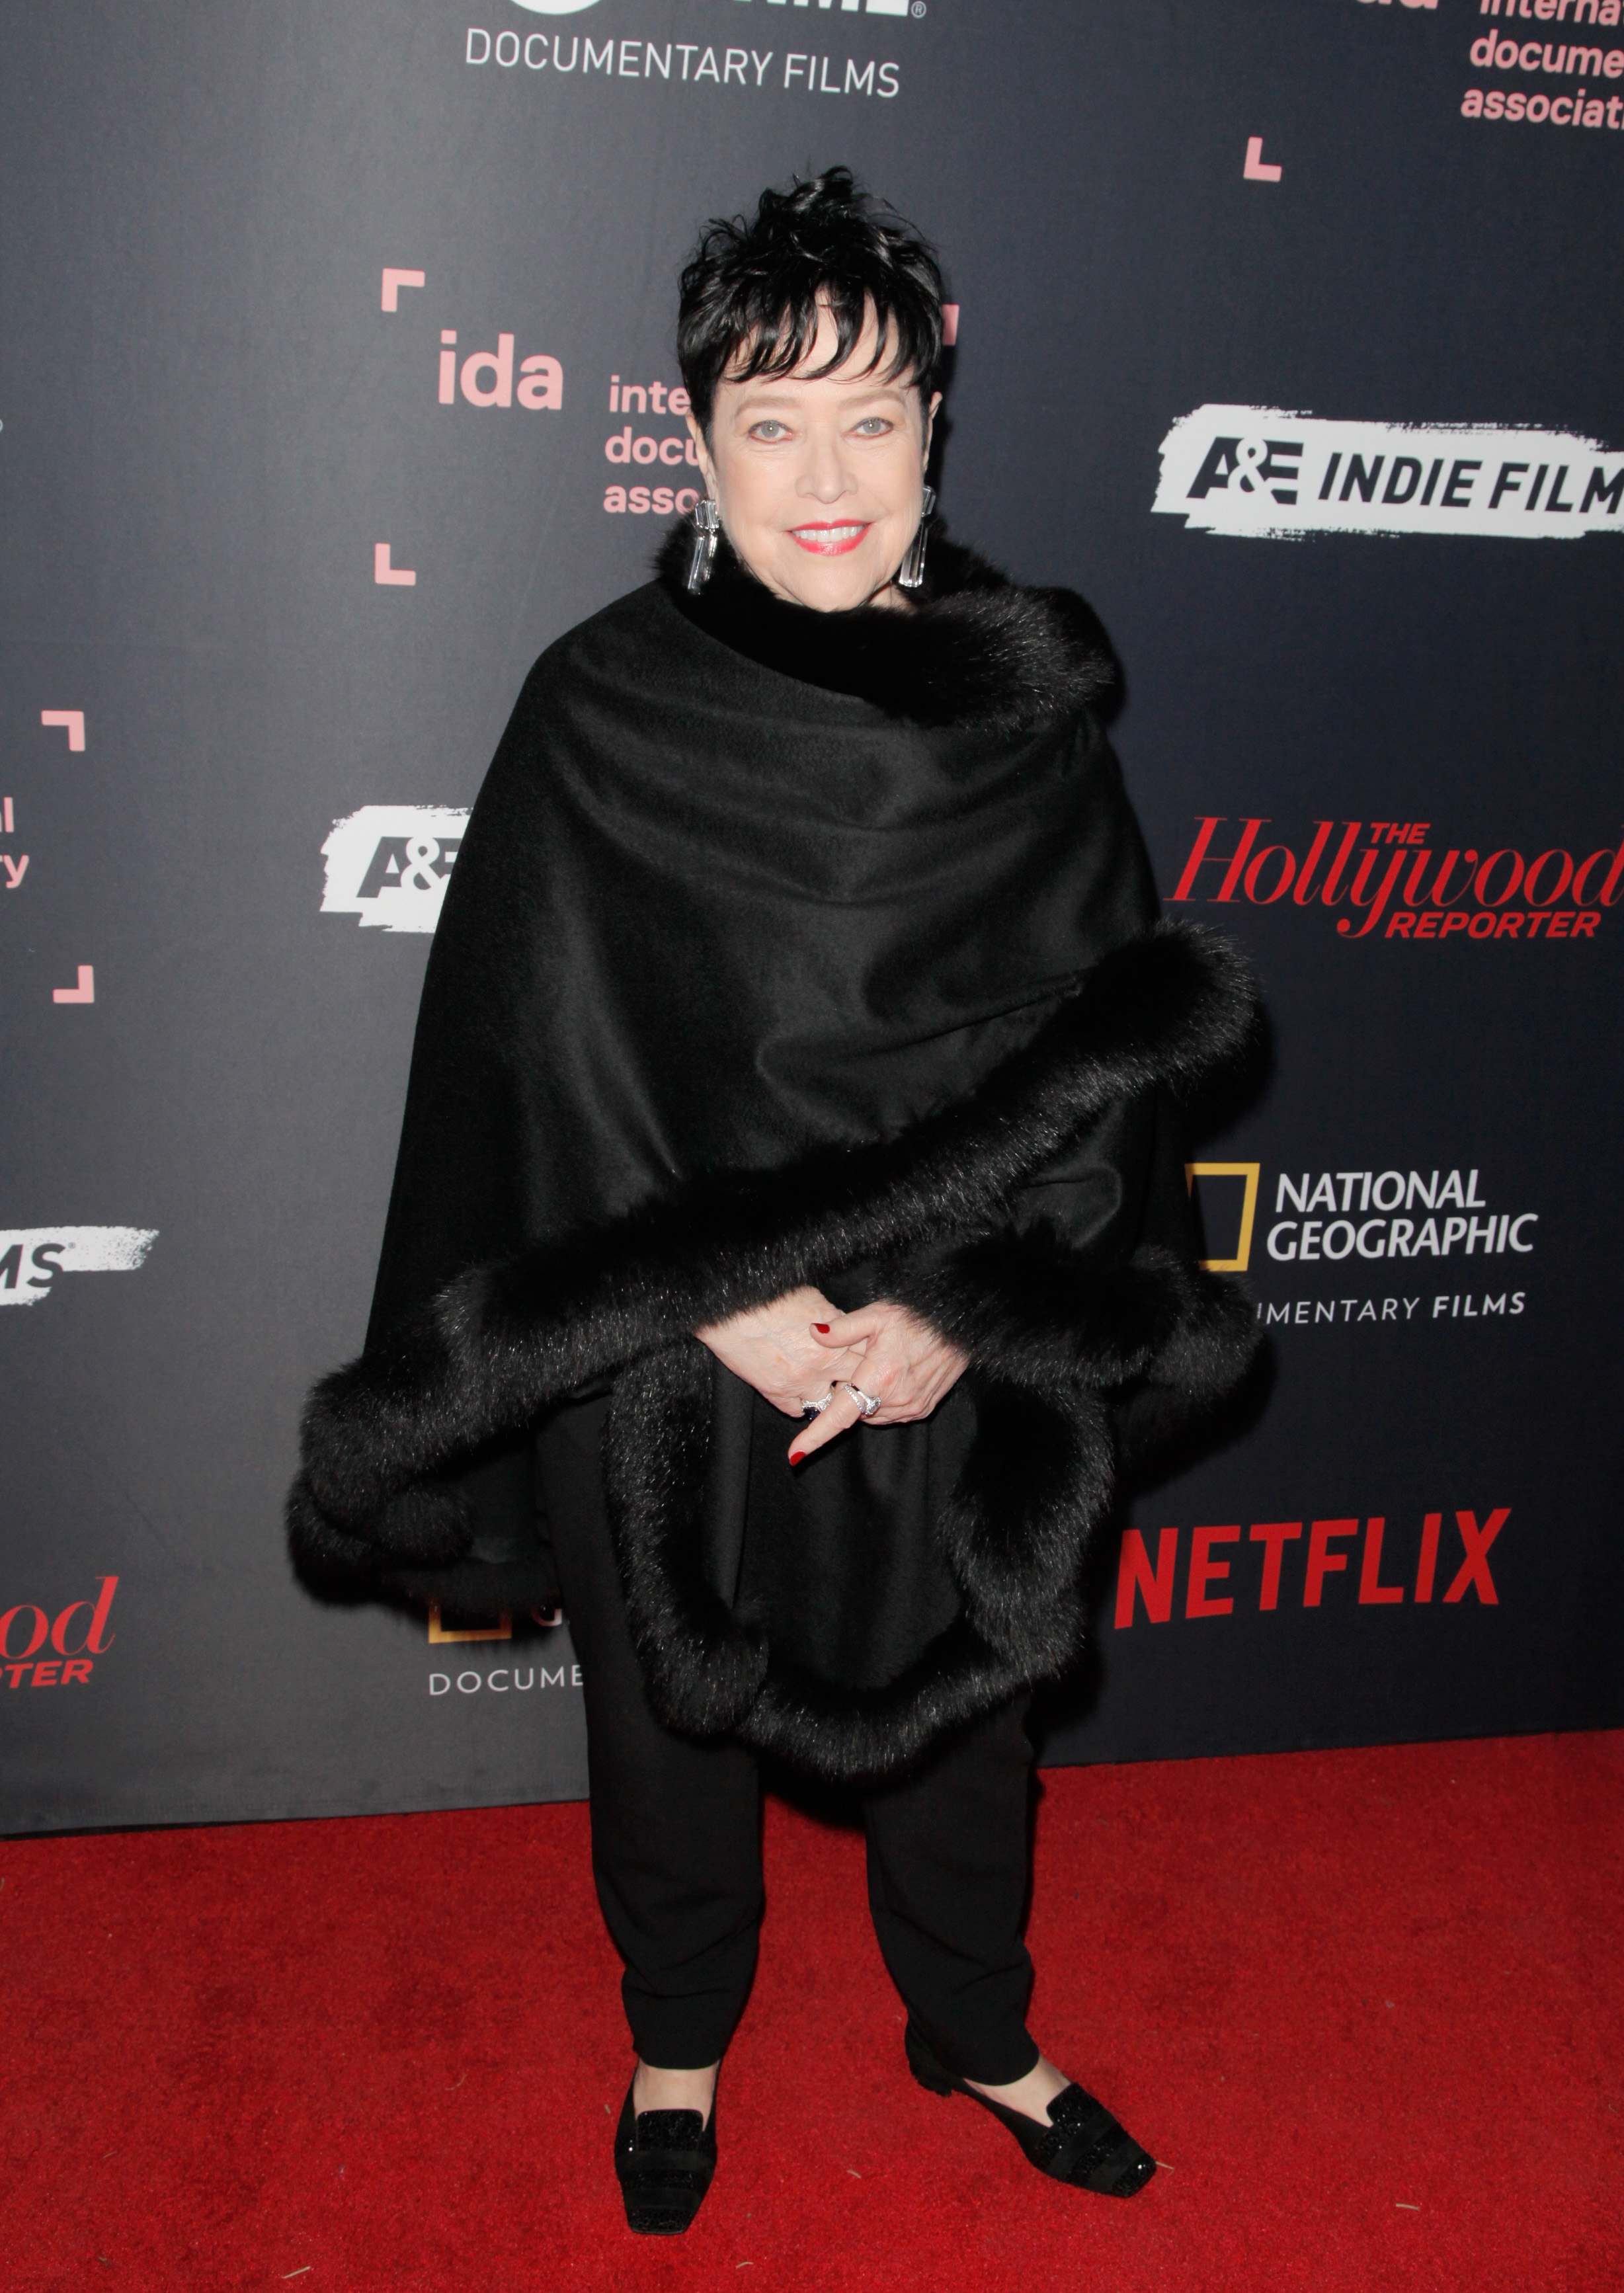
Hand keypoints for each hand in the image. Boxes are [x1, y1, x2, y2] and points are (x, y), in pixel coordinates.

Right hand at [694, 1287, 868, 1419]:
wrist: (732, 1305)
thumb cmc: (770, 1293)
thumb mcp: (813, 1299)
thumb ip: (833, 1321)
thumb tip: (842, 1331)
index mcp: (839, 1336)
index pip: (868, 1357)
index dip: (870, 1359)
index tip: (868, 1360)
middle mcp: (826, 1363)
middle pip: (855, 1383)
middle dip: (855, 1382)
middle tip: (851, 1379)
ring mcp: (802, 1381)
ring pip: (829, 1402)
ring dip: (829, 1396)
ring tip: (823, 1386)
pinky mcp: (777, 1392)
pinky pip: (798, 1410)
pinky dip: (800, 1403)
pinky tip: (798, 1392)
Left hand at [789, 1302, 967, 1464]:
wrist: (961, 1326)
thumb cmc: (918, 1317)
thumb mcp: (877, 1315)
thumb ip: (843, 1329)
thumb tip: (813, 1334)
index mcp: (878, 1378)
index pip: (839, 1417)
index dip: (815, 1438)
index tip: (796, 1455)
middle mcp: (895, 1400)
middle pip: (854, 1412)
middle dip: (846, 1395)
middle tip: (855, 1365)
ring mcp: (911, 1408)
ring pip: (872, 1415)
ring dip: (866, 1399)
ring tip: (877, 1366)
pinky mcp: (923, 1409)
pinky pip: (892, 1414)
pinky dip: (884, 1401)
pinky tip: (891, 1375)